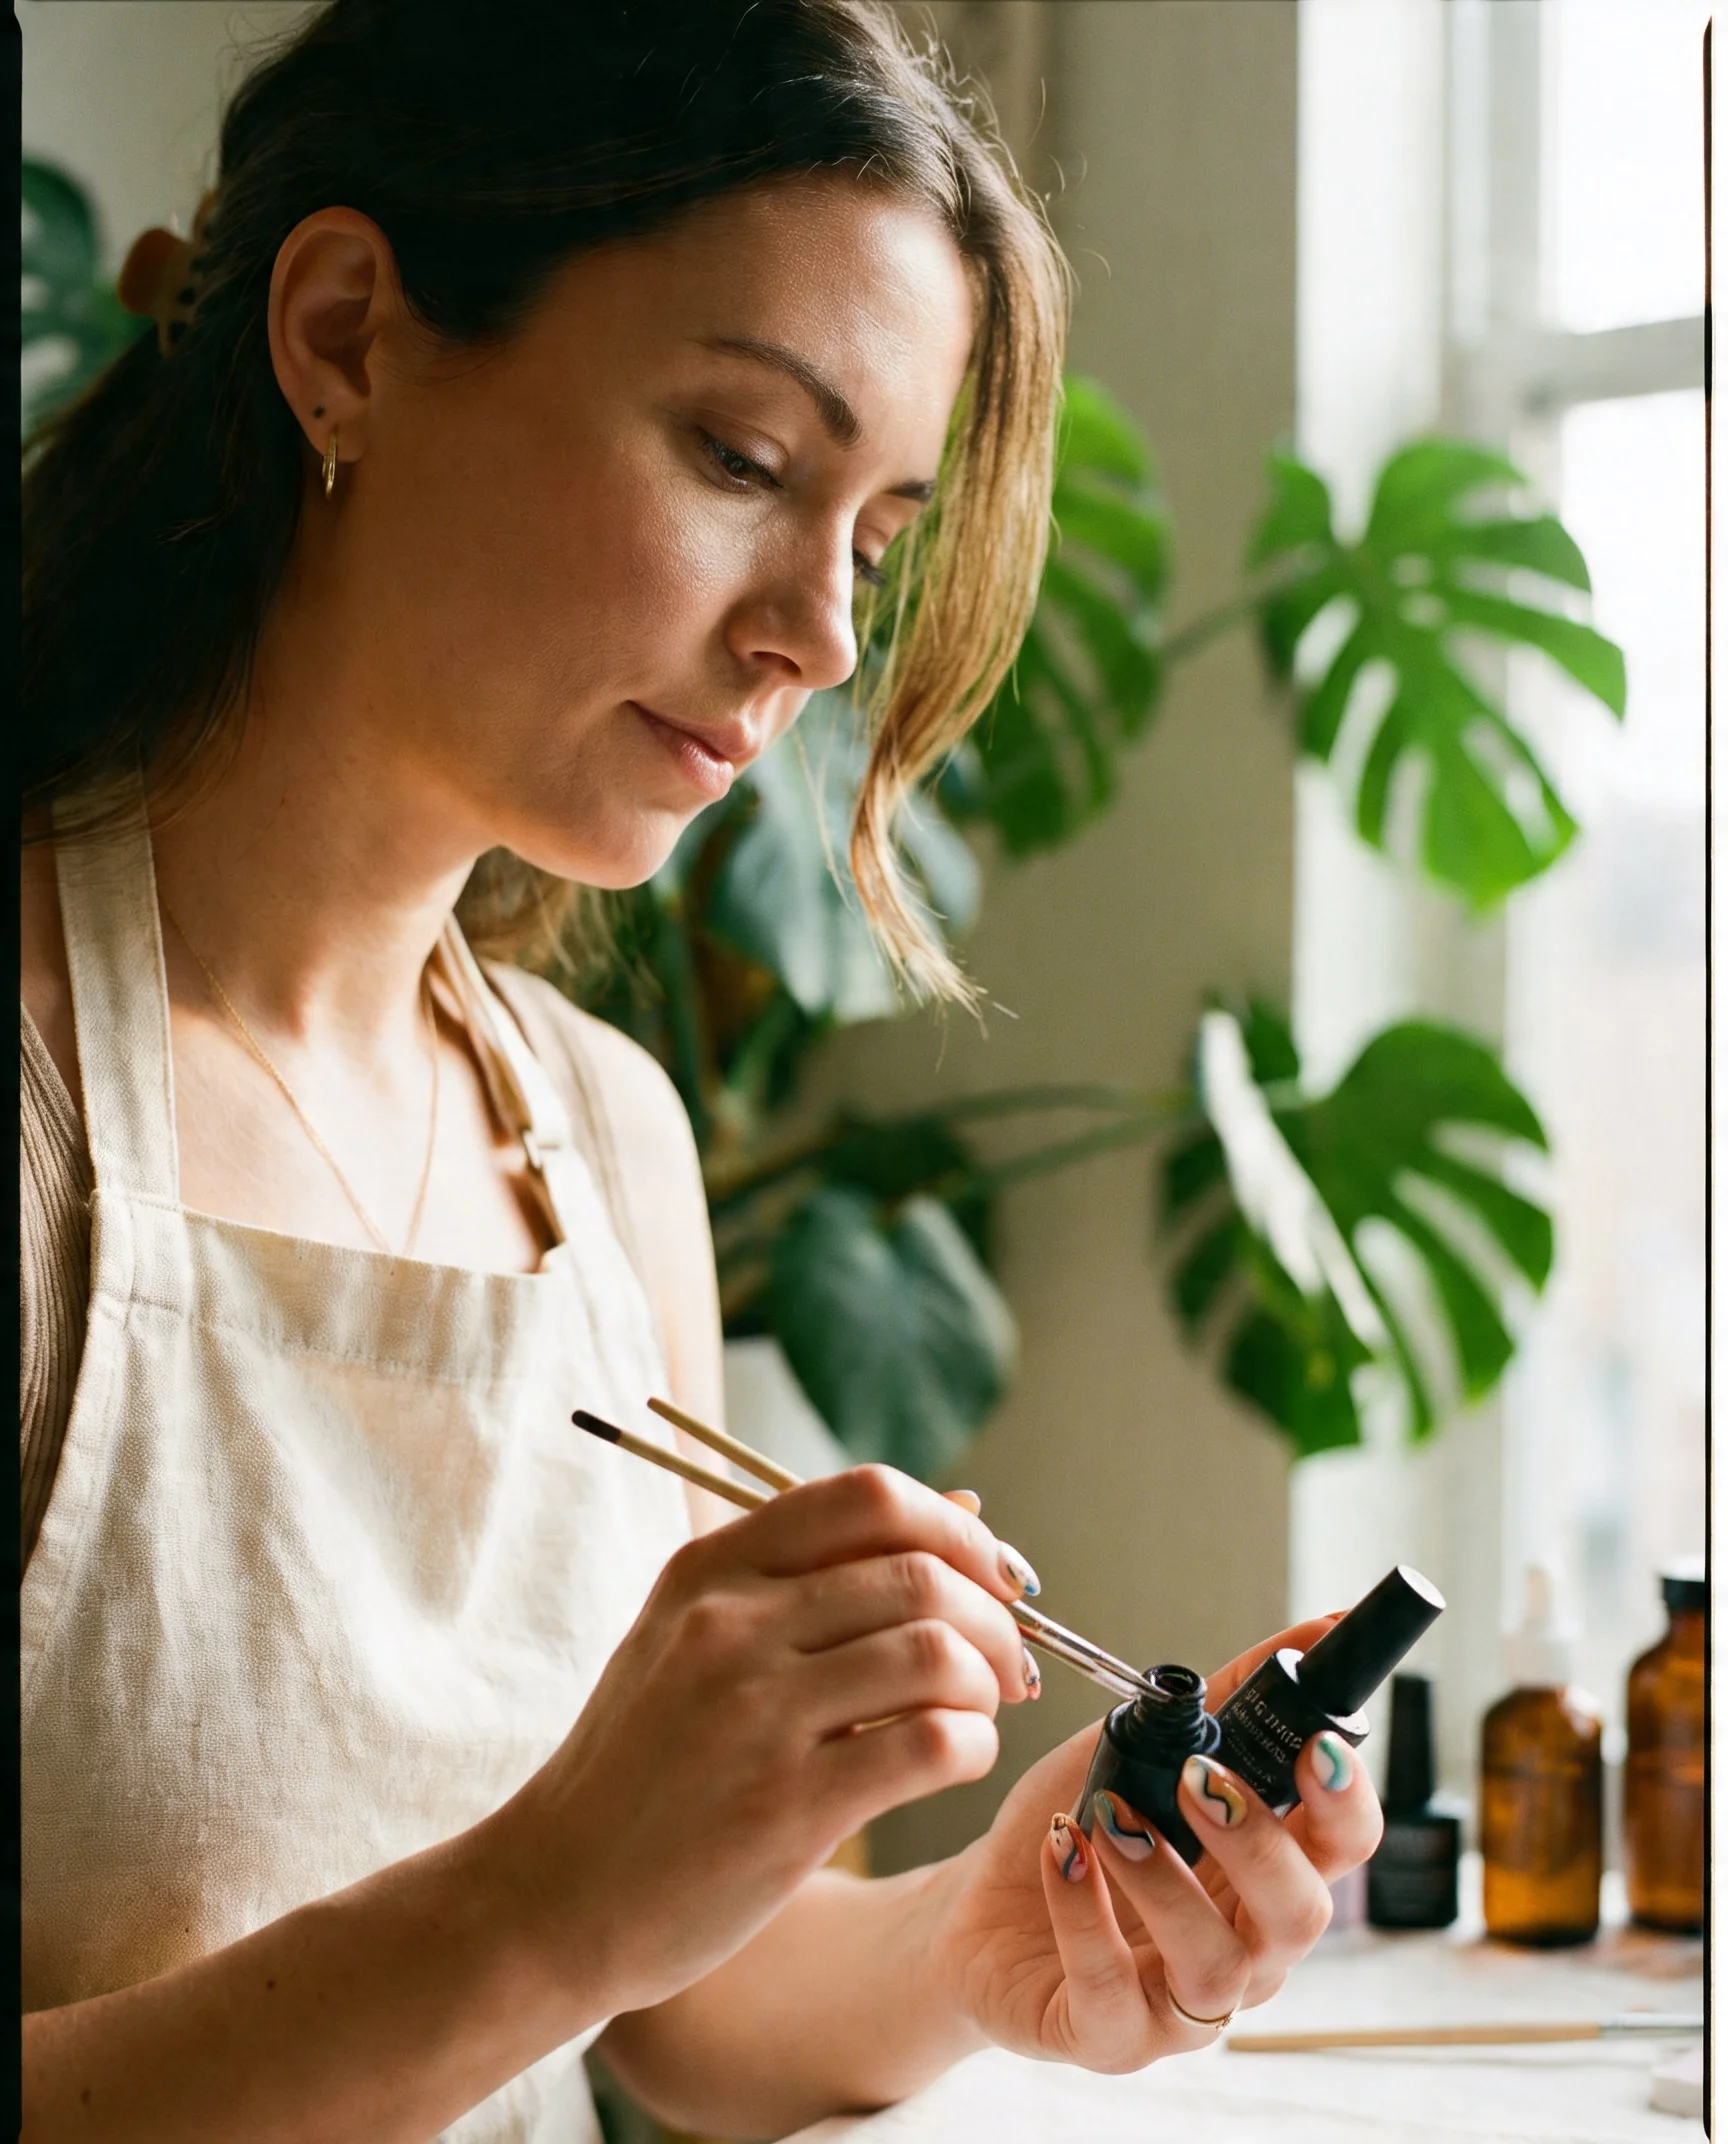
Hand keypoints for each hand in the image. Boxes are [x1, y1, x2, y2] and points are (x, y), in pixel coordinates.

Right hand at [480, 1466, 1040, 2016]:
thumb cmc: (643, 1762)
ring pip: (937, 1653)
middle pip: (919, 1572)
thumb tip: (965, 1506)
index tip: (992, 1576)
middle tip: (1007, 1661)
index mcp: (710, 1569)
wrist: (555, 1892)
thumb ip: (818, 1570)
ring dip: (989, 1683)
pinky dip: (973, 1747)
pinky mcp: (787, 1805)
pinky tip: (957, 1762)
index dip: (957, 1527)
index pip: (868, 1497)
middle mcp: (731, 1625)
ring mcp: (756, 1714)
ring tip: (980, 1713)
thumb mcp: (696, 1636)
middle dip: (993, 1614)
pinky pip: (930, 1744)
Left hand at [928, 1616, 1383, 2070]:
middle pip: (1301, 1915)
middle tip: (1199, 1777)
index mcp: (1264, 1873)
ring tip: (1110, 1816)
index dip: (1346, 1800)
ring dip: (1164, 1879)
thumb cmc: (1081, 1823)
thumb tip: (1323, 1627)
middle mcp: (1243, 1949)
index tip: (1316, 1745)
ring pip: (1214, 1965)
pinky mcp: (1107, 2037)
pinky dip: (1086, 1918)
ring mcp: (1180, 2004)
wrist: (981, 1904)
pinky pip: (1112, 1995)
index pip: (1344, 1847)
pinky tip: (1064, 1856)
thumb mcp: (1148, 1748)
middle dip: (1257, 1840)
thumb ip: (1230, 1699)